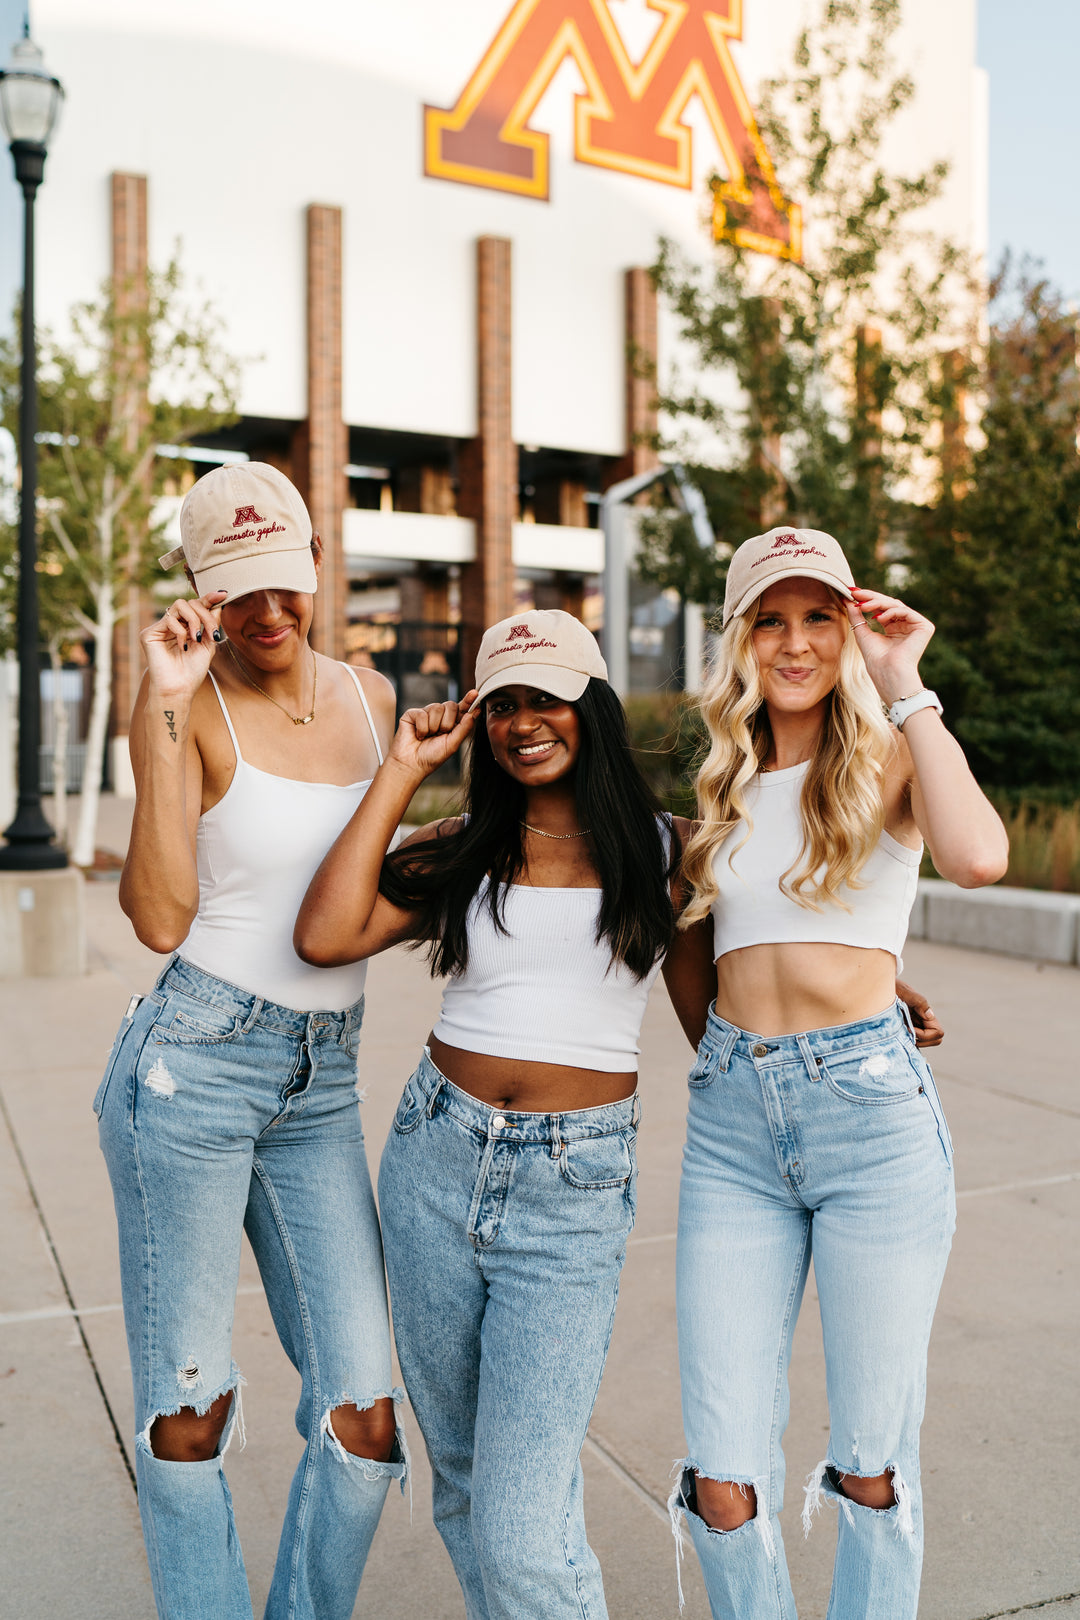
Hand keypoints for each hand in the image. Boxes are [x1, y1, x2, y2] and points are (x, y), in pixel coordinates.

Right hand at [141, 592, 226, 702]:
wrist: (180, 688)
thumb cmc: (193, 670)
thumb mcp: (208, 643)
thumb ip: (212, 623)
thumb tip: (219, 602)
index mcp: (186, 626)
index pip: (197, 606)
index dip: (209, 598)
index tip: (223, 594)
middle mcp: (173, 625)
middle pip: (190, 602)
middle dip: (205, 615)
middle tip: (212, 633)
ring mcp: (161, 628)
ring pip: (179, 605)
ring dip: (194, 620)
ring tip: (197, 638)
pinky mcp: (149, 633)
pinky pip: (169, 619)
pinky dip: (181, 631)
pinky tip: (183, 646)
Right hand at [389, 691, 478, 778]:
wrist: (412, 764)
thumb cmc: (431, 757)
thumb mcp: (452, 744)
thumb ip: (464, 728)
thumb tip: (474, 712)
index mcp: (452, 724)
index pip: (462, 709)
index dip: (468, 701)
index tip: (475, 693)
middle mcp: (440, 717)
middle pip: (451, 705)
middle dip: (448, 722)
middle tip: (440, 735)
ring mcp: (426, 714)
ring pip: (437, 708)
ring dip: (434, 727)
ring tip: (427, 737)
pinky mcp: (412, 714)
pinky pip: (422, 713)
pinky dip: (422, 728)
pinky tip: (418, 735)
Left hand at [847, 589, 933, 707]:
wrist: (888, 673)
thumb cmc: (876, 659)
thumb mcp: (862, 633)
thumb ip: (856, 616)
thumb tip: (847, 599)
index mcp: (894, 628)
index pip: (881, 608)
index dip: (867, 599)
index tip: (851, 593)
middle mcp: (906, 626)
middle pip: (889, 604)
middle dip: (871, 597)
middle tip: (855, 592)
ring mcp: (916, 626)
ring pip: (896, 605)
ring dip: (877, 603)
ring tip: (863, 606)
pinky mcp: (924, 627)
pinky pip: (905, 611)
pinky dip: (891, 612)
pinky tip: (878, 618)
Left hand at [895, 978, 943, 1046]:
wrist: (882, 987)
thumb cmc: (893, 988)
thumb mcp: (904, 992)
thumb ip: (919, 1001)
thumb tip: (930, 1015)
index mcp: (925, 1013)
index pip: (937, 1032)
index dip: (925, 1035)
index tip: (908, 1028)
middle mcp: (923, 1020)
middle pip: (935, 1039)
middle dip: (922, 1041)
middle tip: (905, 1033)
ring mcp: (915, 1024)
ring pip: (924, 1042)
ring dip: (913, 1041)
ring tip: (899, 1032)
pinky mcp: (906, 1027)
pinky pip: (912, 1040)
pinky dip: (906, 1041)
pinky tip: (895, 1034)